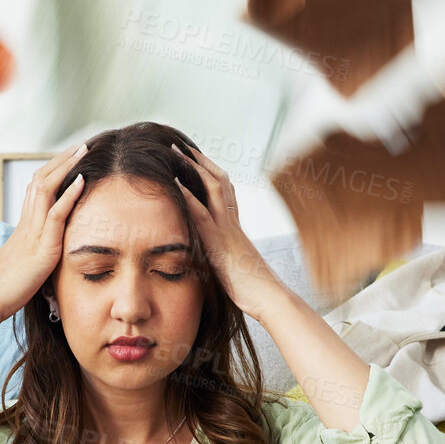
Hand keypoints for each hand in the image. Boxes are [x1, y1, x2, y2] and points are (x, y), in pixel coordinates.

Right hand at [0, 140, 88, 319]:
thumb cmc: (6, 287)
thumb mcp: (25, 262)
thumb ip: (36, 252)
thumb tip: (46, 253)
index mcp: (25, 226)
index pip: (37, 188)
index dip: (53, 170)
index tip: (70, 158)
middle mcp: (28, 222)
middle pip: (41, 179)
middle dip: (61, 160)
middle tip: (79, 144)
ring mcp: (33, 232)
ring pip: (46, 188)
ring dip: (66, 166)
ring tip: (82, 150)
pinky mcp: (42, 247)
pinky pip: (55, 214)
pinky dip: (69, 194)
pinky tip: (81, 180)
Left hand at [171, 143, 289, 321]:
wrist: (270, 297)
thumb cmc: (254, 288)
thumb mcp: (235, 266)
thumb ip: (226, 255)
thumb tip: (218, 257)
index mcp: (236, 228)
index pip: (225, 193)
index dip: (210, 174)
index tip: (196, 160)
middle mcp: (233, 222)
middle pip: (220, 181)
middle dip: (202, 162)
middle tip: (184, 146)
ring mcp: (227, 229)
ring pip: (213, 188)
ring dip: (193, 168)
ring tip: (177, 151)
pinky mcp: (220, 242)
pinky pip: (203, 213)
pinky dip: (188, 195)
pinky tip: (175, 182)